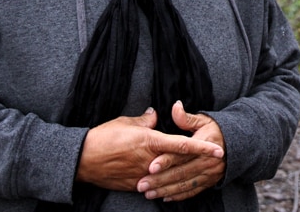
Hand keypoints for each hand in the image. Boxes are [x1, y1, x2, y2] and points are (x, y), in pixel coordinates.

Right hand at [75, 107, 223, 191]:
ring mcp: (143, 174)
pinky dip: (162, 181)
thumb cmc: (103, 137)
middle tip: (216, 160)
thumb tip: (156, 115)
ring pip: (169, 176)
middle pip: (180, 162)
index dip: (202, 147)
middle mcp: (150, 159)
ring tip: (195, 172)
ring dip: (181, 173)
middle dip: (198, 161)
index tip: (218, 149)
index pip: (182, 144)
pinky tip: (170, 181)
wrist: (82, 159)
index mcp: (150, 141)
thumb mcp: (126, 122)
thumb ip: (145, 120)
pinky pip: (154, 184)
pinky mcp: (135, 185)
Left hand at [136, 101, 226, 201]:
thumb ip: (186, 117)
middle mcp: (207, 161)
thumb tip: (175, 106)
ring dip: (166, 190)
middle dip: (160, 180)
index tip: (151, 166)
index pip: (182, 153)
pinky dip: (179, 195)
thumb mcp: (203, 121)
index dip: (166, 160)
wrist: (236, 144)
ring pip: (184, 184)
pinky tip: (165, 197)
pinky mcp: (209, 181)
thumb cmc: (214, 131)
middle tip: (142, 184)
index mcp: (203, 144)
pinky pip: (193, 191)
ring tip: (149, 193)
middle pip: (180, 172)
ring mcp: (209, 173)